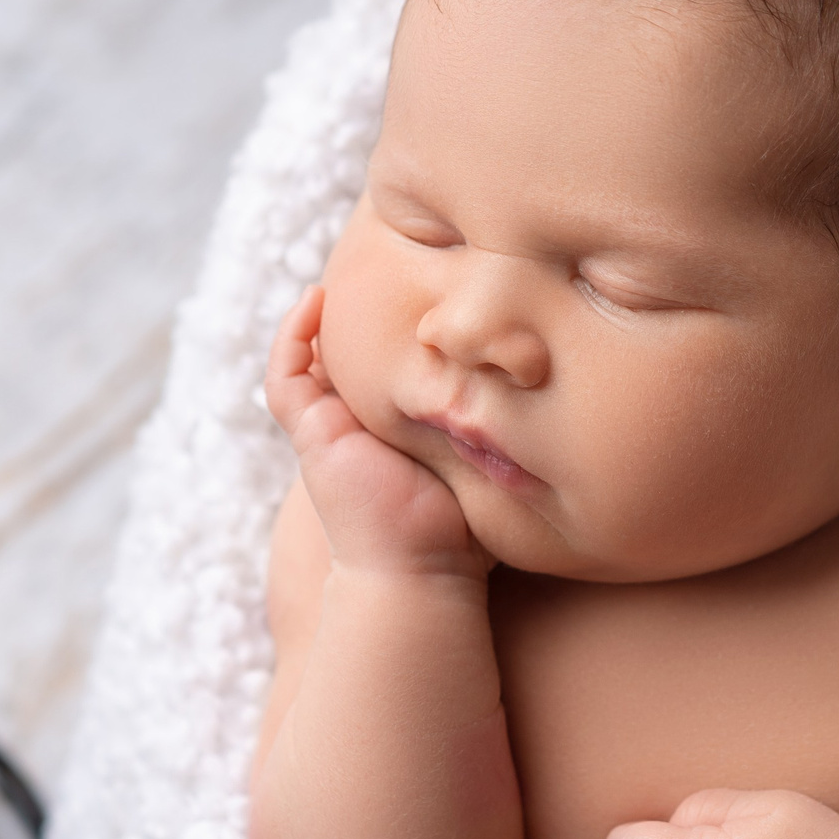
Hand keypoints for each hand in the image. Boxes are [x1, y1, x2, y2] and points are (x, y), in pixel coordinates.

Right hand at [266, 286, 487, 578]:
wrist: (422, 574)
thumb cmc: (462, 534)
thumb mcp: (482, 461)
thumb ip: (496, 427)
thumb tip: (554, 394)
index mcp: (389, 434)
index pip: (383, 371)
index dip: (392, 331)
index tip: (418, 291)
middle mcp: (355, 429)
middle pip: (345, 358)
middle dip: (357, 313)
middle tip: (382, 263)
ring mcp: (327, 431)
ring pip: (310, 360)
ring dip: (319, 317)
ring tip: (341, 269)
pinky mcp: (312, 435)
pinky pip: (285, 379)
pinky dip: (291, 337)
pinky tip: (314, 300)